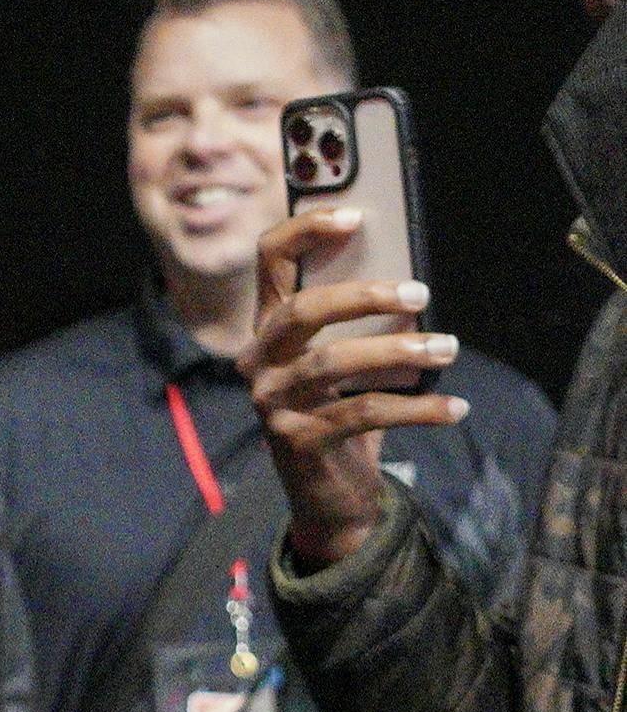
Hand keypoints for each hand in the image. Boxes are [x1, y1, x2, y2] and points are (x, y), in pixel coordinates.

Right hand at [238, 206, 467, 570]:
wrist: (329, 496)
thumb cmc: (343, 414)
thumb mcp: (351, 364)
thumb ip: (365, 325)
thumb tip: (411, 290)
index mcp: (268, 330)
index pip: (270, 263)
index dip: (305, 230)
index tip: (357, 215)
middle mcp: (258, 363)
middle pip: (301, 312)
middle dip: (364, 296)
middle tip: (420, 293)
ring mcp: (271, 403)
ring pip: (334, 364)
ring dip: (401, 352)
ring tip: (448, 348)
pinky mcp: (296, 441)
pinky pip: (363, 413)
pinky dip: (418, 409)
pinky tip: (454, 407)